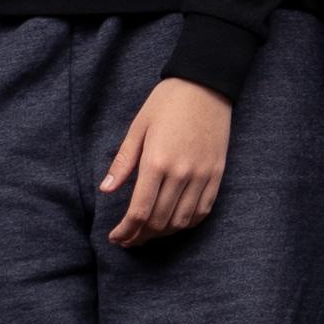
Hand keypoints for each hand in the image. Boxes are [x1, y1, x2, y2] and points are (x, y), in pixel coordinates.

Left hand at [103, 77, 233, 245]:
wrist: (206, 84)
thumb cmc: (167, 102)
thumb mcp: (138, 127)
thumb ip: (123, 161)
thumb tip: (105, 190)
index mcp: (157, 161)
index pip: (139, 211)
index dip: (126, 231)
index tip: (116, 237)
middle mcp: (181, 173)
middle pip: (159, 220)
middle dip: (140, 236)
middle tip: (128, 239)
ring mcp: (202, 174)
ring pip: (182, 220)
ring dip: (163, 233)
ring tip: (148, 234)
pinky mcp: (217, 173)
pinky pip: (203, 209)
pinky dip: (188, 223)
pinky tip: (174, 223)